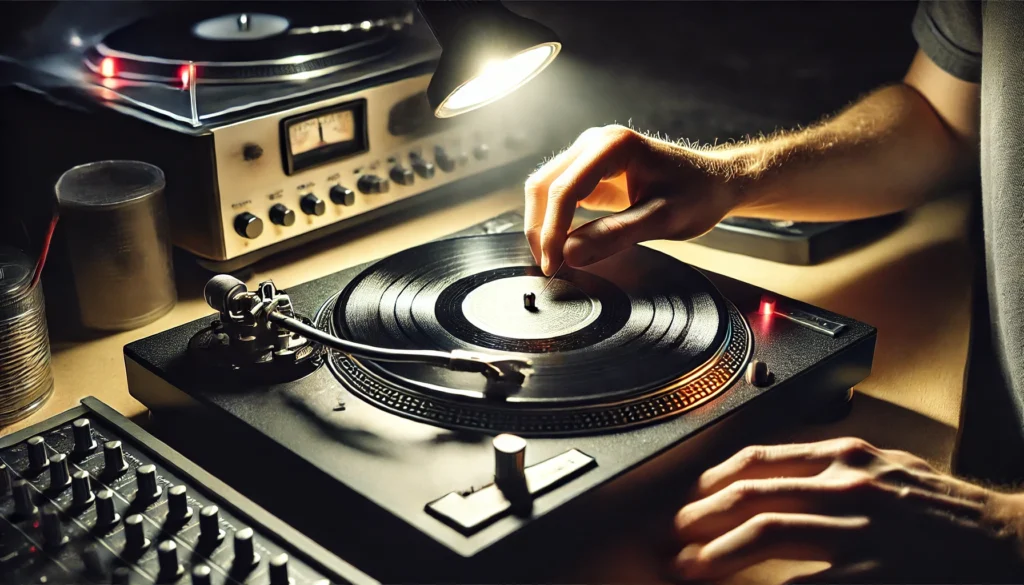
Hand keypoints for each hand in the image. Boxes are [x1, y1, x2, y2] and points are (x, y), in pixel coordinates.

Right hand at [524, 125, 741, 274]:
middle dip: (540, 228)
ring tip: (554, 259)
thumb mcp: (662, 220)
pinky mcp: (589, 170)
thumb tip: (569, 254)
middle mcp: (595, 142)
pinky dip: (554, 221)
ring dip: (543, 225)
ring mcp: (589, 154)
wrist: (715, 181)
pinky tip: (562, 246)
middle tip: (549, 267)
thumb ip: (615, 235)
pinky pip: (559, 194)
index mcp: (614, 146)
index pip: (565, 190)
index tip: (552, 265)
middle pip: (544, 185)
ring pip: (545, 189)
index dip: (552, 231)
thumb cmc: (697, 194)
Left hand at [672, 438, 1023, 582]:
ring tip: (687, 568)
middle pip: (750, 494)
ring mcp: (859, 530)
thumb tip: (782, 473)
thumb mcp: (889, 468)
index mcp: (848, 457)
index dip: (715, 478)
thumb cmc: (947, 510)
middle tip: (673, 534)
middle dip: (700, 515)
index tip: (693, 494)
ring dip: (715, 553)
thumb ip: (836, 465)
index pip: (760, 458)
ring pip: (764, 533)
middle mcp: (846, 485)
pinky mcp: (873, 572)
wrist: (1007, 540)